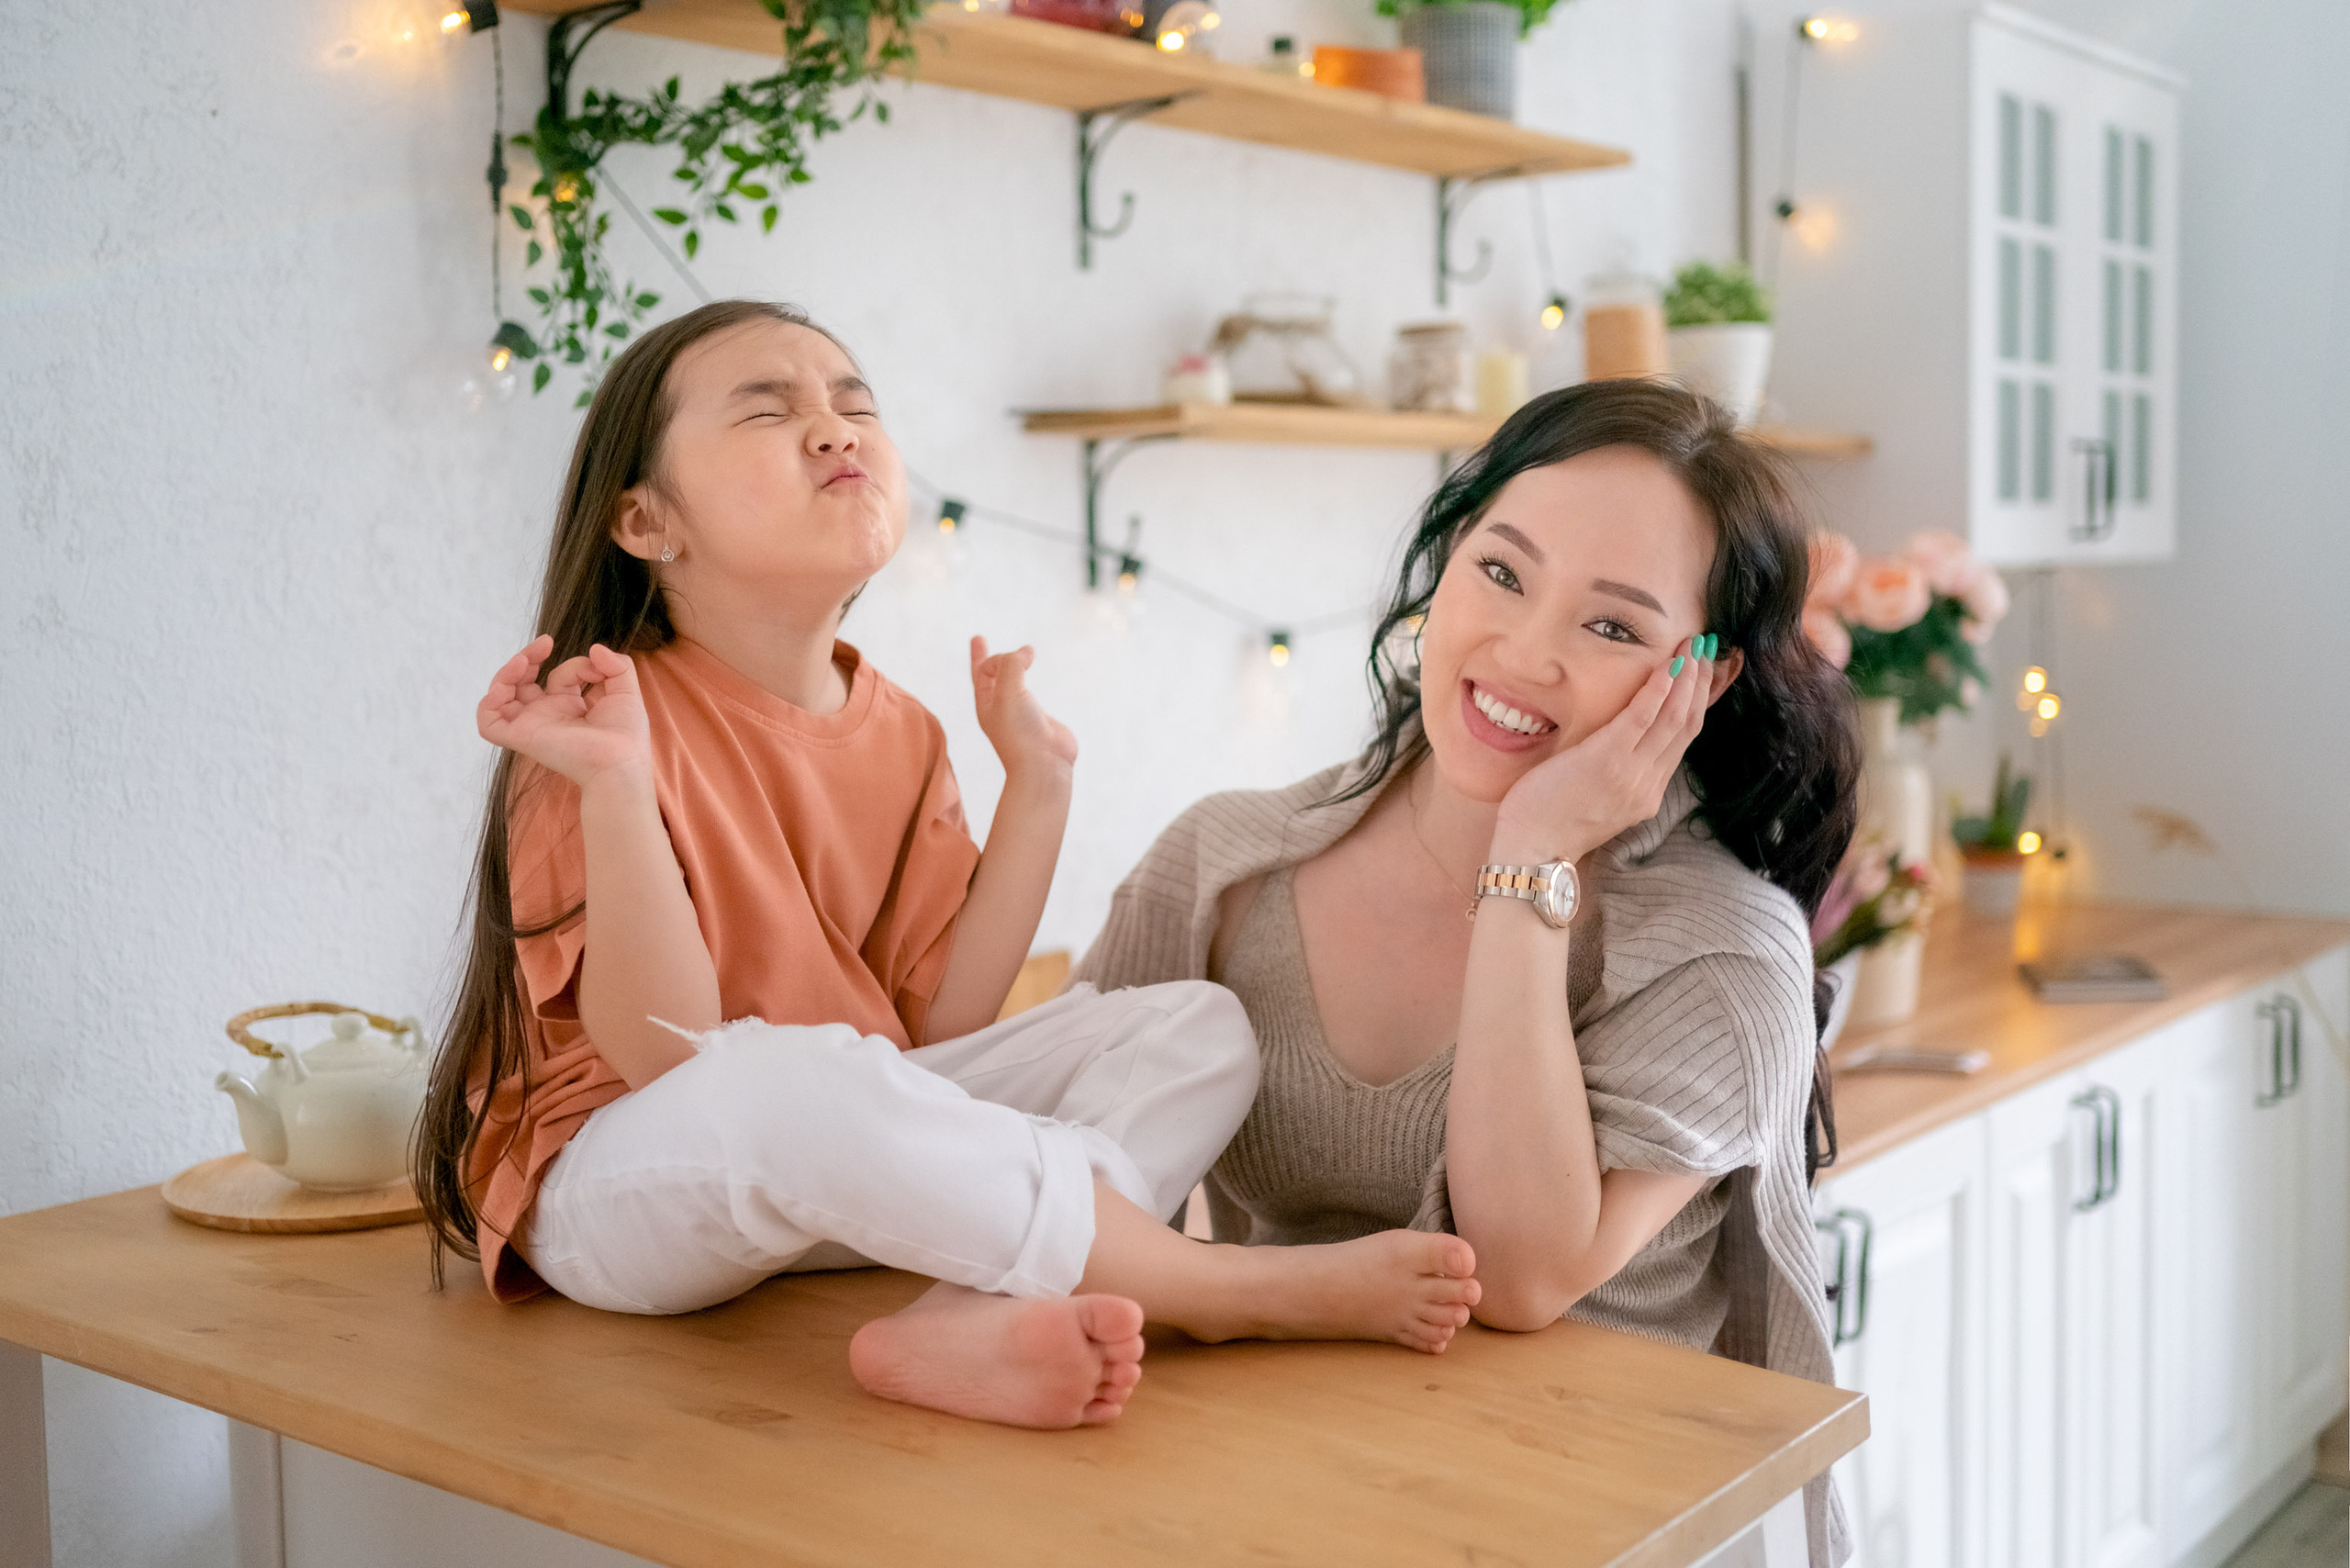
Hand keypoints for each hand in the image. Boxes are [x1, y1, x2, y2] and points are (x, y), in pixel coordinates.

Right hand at [475, 635, 651, 789]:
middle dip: (529, 656)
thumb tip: (595, 648)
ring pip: (501, 698)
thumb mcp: (626, 690)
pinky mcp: (521, 737)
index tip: (595, 665)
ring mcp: (532, 725)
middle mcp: (548, 716)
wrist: (619, 762)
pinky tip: (506, 687)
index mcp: (571, 708)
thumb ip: (616, 665)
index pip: (559, 677)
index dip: (575, 664)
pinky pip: (488, 724)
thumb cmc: (626, 735)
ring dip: (506, 673)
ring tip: (524, 660)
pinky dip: (489, 703)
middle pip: (523, 682)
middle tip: (545, 642)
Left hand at [970, 636, 1076, 780]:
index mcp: (987, 703)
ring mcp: (1022, 714)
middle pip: (991, 676)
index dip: (983, 654)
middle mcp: (1002, 708)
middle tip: (978, 639)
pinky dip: (1031, 688)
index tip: (984, 641)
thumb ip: (1013, 665)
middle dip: (986, 658)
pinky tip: (1034, 688)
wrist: (1043, 766)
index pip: (981, 671)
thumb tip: (1026, 651)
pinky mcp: (1042, 721)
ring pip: (1013, 685)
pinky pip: (1033, 699)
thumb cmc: (1020, 731)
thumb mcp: (1009, 691)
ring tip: (1019, 659)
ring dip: (1013, 670)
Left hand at [1491, 636, 1712, 863]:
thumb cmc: (1550, 821)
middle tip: (1707, 648)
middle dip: (1700, 683)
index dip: (1697, 702)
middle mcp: (1648, 784)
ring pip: (1674, 718)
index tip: (1703, 672)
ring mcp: (1632, 774)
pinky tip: (1668, 666)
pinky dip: (1659, 689)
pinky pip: (1643, 718)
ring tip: (1693, 647)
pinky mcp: (1608, 761)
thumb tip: (1618, 740)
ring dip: (1686, 678)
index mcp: (1647, 793)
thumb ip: (1616, 773)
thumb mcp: (1597, 798)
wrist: (1532, 850)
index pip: (1683, 740)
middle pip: (1687, 725)